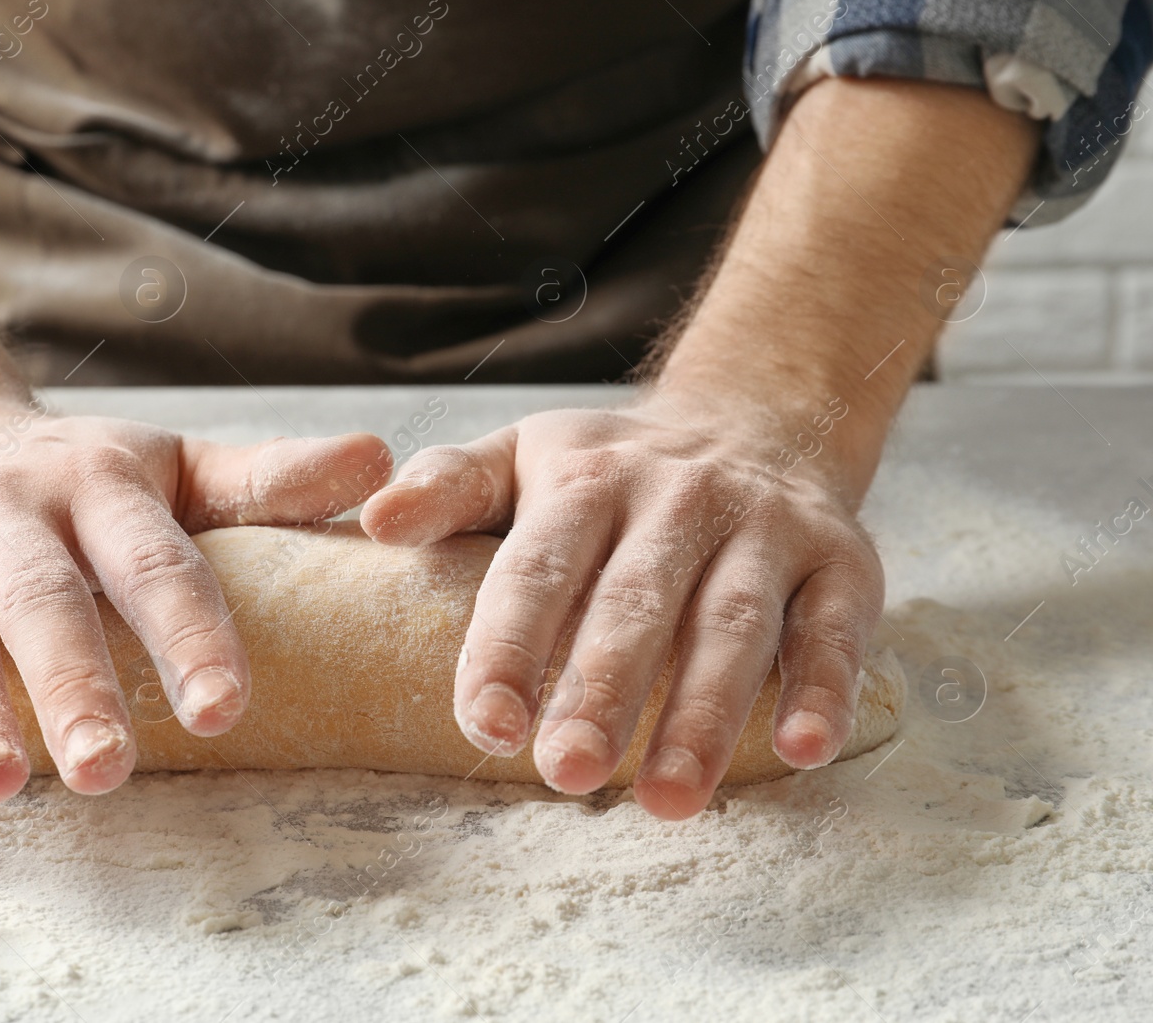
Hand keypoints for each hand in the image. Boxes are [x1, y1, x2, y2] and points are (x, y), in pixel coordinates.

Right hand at [0, 402, 388, 802]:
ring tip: (3, 784)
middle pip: (47, 601)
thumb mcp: (178, 467)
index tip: (223, 711)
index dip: (188, 635)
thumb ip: (270, 480)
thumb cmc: (86, 480)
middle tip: (108, 772)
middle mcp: (13, 506)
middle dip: (76, 687)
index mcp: (104, 483)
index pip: (156, 562)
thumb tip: (381, 462)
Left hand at [360, 401, 883, 818]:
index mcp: (586, 480)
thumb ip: (449, 487)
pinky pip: (836, 628)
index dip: (510, 646)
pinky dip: (824, 688)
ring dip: (703, 713)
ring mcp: (766, 527)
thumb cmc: (612, 469)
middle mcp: (678, 498)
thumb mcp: (523, 455)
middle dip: (602, 690)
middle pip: (636, 601)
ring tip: (668, 799)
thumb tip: (375, 522)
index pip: (539, 567)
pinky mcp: (841, 560)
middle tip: (566, 773)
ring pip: (735, 622)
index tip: (485, 725)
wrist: (756, 417)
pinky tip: (802, 750)